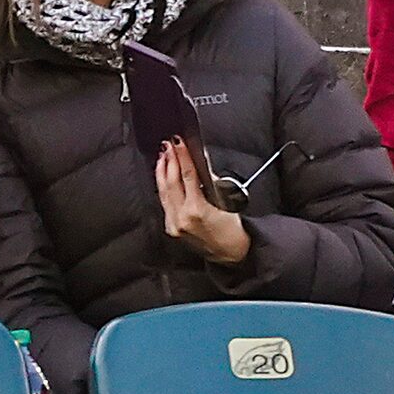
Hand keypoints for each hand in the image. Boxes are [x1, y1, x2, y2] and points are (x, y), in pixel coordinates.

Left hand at [156, 142, 251, 264]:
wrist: (229, 252)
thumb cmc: (232, 229)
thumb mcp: (225, 200)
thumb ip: (209, 181)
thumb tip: (199, 162)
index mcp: (197, 210)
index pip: (187, 175)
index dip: (183, 156)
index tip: (179, 142)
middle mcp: (182, 217)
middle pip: (171, 181)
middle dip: (170, 160)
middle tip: (169, 144)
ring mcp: (174, 224)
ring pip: (163, 191)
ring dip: (162, 171)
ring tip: (164, 155)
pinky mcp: (171, 228)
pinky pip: (164, 202)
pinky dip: (163, 186)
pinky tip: (163, 176)